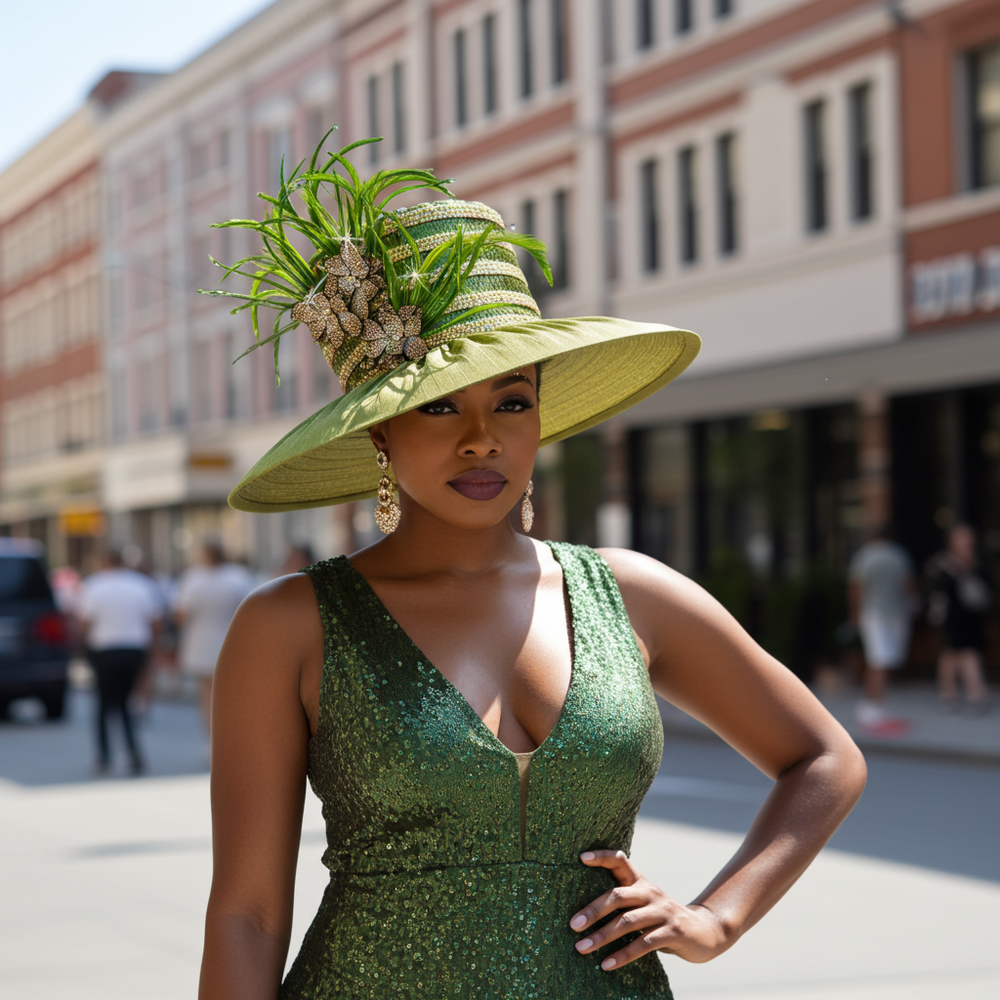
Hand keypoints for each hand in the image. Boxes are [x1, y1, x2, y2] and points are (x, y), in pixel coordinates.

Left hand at [570, 850, 728, 969]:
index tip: (581, 857)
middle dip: (593, 911)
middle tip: (573, 925)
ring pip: (627, 922)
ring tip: (581, 948)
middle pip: (617, 896)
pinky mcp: (672, 932)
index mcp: (641, 882)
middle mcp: (650, 893)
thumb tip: (583, 916)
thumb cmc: (663, 920)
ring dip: (602, 937)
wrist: (705, 933)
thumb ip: (624, 904)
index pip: (620, 861)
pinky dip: (622, 955)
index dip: (602, 856)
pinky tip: (606, 964)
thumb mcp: (645, 905)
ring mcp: (662, 912)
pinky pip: (643, 944)